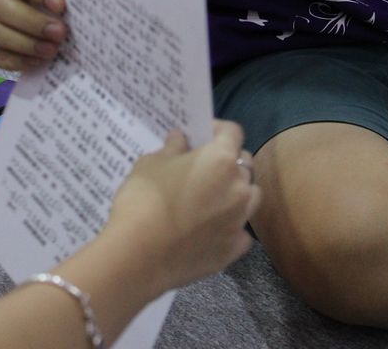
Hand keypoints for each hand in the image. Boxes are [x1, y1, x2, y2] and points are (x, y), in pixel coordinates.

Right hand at [0, 0, 68, 70]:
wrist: (88, 11)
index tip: (60, 5)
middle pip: (2, 4)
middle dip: (31, 22)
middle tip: (60, 32)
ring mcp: (6, 20)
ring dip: (23, 43)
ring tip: (52, 50)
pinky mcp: (6, 45)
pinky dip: (16, 61)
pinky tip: (40, 62)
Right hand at [105, 121, 260, 292]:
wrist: (136, 257)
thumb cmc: (143, 201)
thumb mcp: (151, 163)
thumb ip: (172, 148)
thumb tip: (181, 139)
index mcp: (221, 159)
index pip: (232, 132)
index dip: (217, 130)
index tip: (201, 136)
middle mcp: (239, 187)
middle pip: (244, 164)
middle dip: (228, 161)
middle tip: (203, 167)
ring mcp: (239, 220)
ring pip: (250, 197)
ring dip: (236, 192)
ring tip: (212, 197)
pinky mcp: (233, 250)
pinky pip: (240, 232)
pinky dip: (230, 227)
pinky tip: (210, 229)